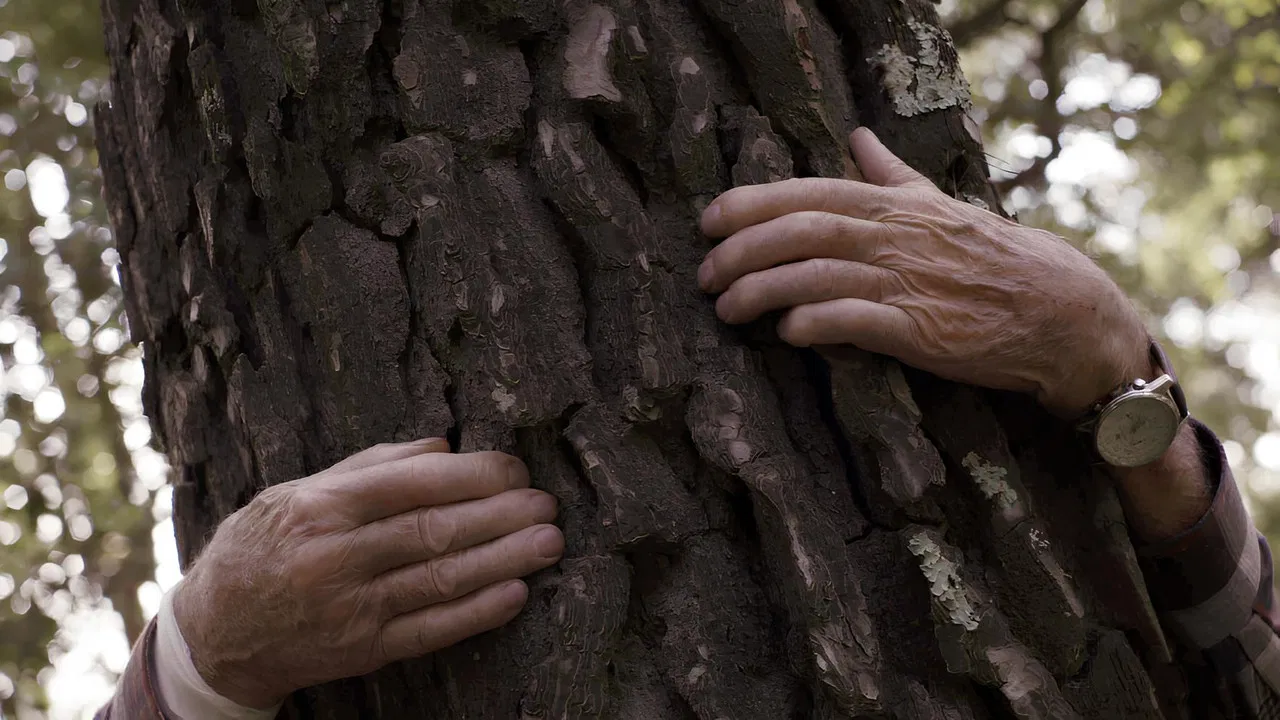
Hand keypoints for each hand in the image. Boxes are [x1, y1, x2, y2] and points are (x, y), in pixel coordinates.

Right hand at [172, 438, 563, 707]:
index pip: (410, 484)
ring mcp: (350, 609)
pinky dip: (477, 613)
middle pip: (432, 532)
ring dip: (503, 560)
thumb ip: (370, 466)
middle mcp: (334, 559)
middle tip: (545, 504)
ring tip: (547, 542)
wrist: (214, 634)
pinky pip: (431, 630)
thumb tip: (442, 446)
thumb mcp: (297, 492)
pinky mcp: (363, 650)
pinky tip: (516, 593)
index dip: (471, 475)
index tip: (513, 468)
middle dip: (499, 515)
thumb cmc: (262, 547)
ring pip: (439, 581)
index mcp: (319, 509)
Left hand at [698, 127, 1151, 416]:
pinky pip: (861, 322)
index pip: (810, 192)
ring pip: (820, 275)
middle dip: (743, 250)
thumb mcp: (941, 205)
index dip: (752, 204)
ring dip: (763, 290)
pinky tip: (786, 333)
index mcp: (896, 206)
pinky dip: (818, 323)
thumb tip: (859, 136)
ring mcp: (910, 283)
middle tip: (704, 275)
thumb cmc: (994, 258)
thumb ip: (893, 174)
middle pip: (803, 231)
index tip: (707, 220)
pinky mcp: (924, 333)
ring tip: (726, 309)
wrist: (1060, 312)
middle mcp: (897, 237)